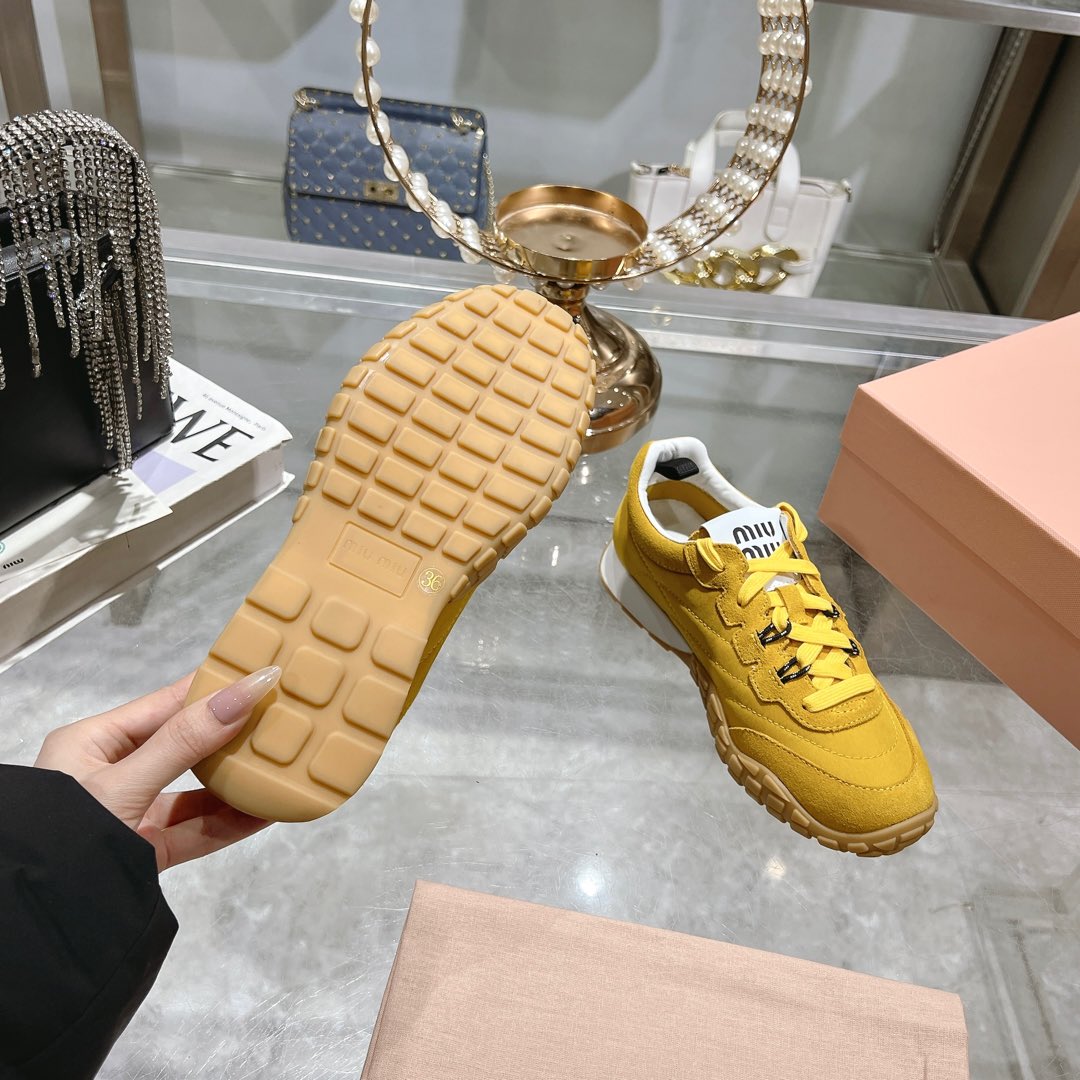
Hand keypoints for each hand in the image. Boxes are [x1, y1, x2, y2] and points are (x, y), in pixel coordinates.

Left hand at [34, 666, 280, 870]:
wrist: (37, 921)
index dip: (214, 688)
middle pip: (185, 745)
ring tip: (282, 764)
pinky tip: (267, 810)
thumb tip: (245, 691)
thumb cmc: (65, 835)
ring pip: (194, 791)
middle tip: (282, 717)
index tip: (261, 673)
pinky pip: (195, 830)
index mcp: (93, 742)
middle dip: (232, 735)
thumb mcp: (123, 784)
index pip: (166, 704)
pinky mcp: (146, 852)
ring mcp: (131, 814)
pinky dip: (231, 821)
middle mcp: (112, 774)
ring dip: (237, 781)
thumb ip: (185, 741)